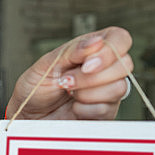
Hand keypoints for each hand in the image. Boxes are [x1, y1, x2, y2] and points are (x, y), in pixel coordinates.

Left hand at [6, 27, 132, 120]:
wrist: (29, 116)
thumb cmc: (35, 88)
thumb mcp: (46, 64)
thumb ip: (71, 52)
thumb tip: (96, 41)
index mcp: (91, 50)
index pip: (119, 38)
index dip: (110, 50)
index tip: (86, 65)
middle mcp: (104, 68)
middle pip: (125, 64)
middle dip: (91, 77)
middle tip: (66, 82)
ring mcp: (107, 91)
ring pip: (119, 88)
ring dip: (87, 93)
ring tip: (68, 94)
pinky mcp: (105, 112)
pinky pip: (107, 109)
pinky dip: (84, 108)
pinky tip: (73, 107)